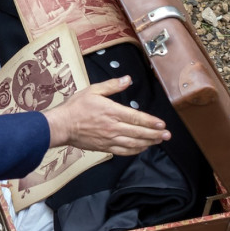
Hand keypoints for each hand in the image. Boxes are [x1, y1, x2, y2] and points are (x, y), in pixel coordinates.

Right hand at [43, 77, 171, 155]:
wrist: (62, 126)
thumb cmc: (76, 107)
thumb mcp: (93, 90)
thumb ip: (112, 85)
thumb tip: (127, 79)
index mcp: (111, 111)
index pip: (136, 117)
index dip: (151, 122)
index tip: (162, 124)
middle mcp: (113, 127)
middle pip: (138, 132)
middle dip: (155, 134)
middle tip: (167, 135)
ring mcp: (109, 139)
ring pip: (133, 143)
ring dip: (148, 143)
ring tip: (158, 142)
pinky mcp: (104, 147)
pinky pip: (123, 151)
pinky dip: (135, 151)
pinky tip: (142, 148)